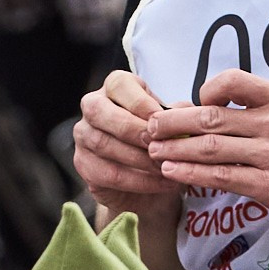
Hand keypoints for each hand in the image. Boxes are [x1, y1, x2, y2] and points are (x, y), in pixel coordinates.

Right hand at [72, 68, 178, 210]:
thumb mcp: (173, 122)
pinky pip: (108, 173)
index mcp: (115, 87)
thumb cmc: (161, 140)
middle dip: (132, 130)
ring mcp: (84, 137)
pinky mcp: (85, 165)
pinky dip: (138, 180)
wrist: (153, 181)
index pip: (119, 86)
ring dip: (138, 158)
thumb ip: (178, 114)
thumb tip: (184, 113)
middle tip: (158, 145)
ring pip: (102, 144)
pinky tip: (161, 183)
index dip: (140, 103)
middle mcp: (93, 107)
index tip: (163, 122)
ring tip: (166, 167)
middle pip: (99, 111)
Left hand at [148, 70, 268, 233]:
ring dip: (174, 148)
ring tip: (150, 149)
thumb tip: (228, 113)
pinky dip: (190, 174)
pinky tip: (170, 172)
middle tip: (148, 125)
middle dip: (172, 121)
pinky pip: (221, 177)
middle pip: (210, 117)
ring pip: (210, 148)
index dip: (204, 90)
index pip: (233, 81)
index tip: (191, 103)